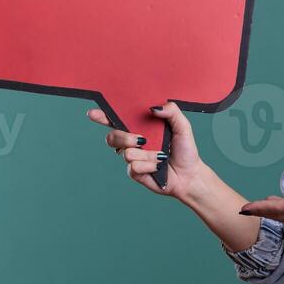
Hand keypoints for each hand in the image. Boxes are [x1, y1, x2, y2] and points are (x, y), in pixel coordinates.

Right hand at [87, 100, 206, 199]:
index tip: (93, 113)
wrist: (190, 175)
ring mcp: (132, 158)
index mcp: (140, 127)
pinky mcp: (135, 172)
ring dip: (146, 154)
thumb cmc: (185, 150)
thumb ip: (171, 111)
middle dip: (124, 137)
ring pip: (124, 153)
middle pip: (112, 136)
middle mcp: (132, 142)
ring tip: (161, 156)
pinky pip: (133, 166)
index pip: (117, 120)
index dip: (103, 116)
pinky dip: (148, 165)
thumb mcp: (182, 126)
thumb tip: (153, 108)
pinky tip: (157, 167)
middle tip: (142, 139)